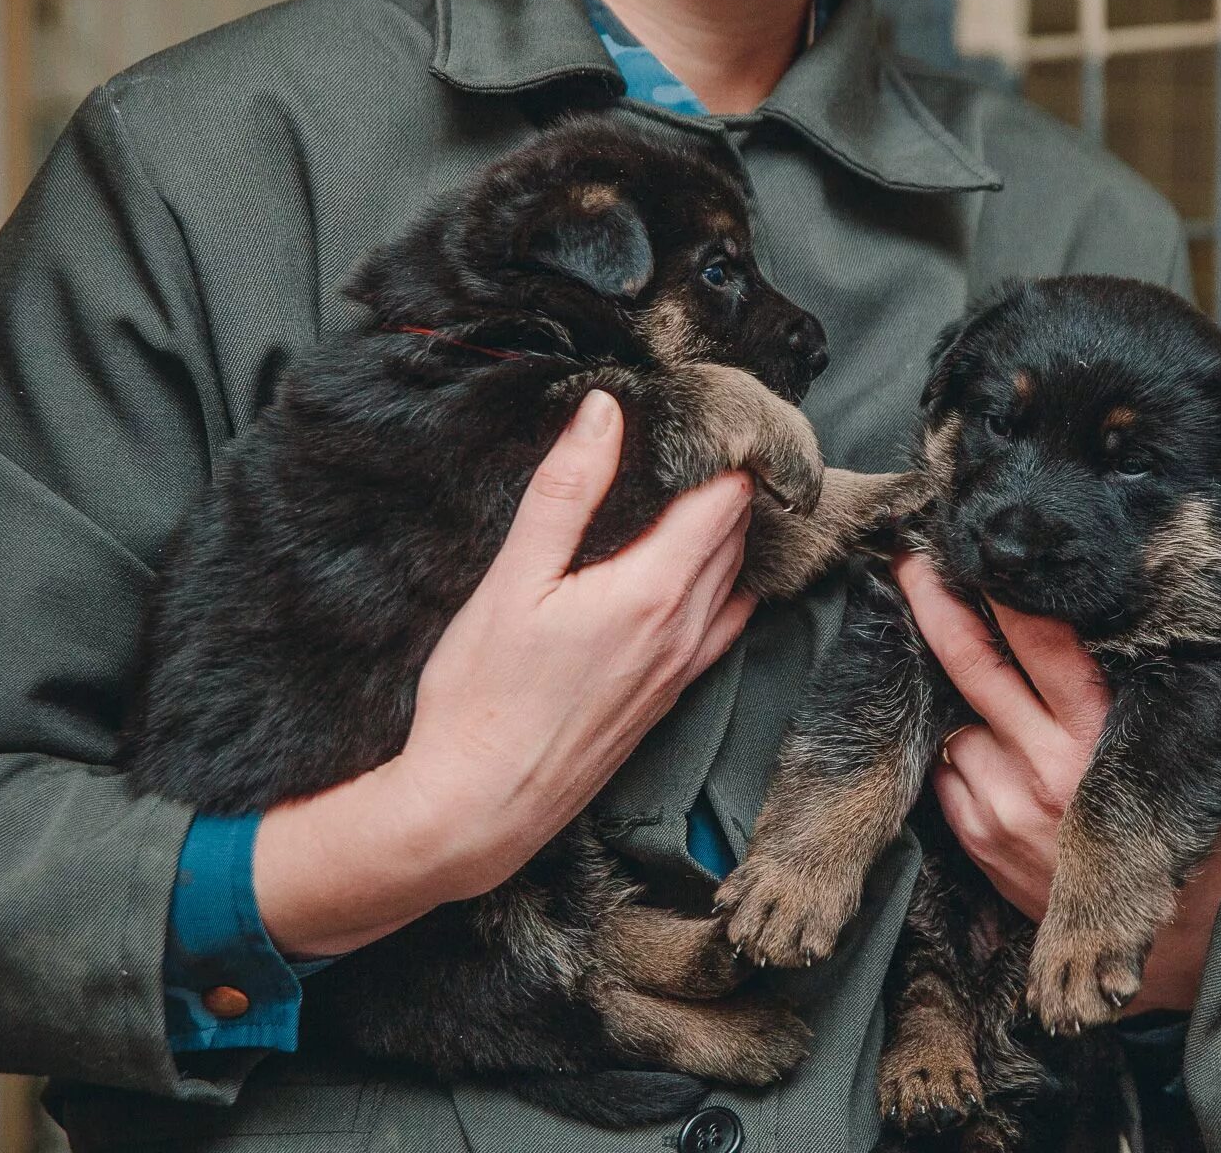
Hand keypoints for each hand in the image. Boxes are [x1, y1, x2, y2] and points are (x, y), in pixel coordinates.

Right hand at [254, 390, 757, 957]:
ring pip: (736, 578)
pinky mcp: (671, 696)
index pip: (727, 498)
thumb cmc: (482, 695)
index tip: (708, 412)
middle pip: (738, 534)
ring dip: (731, 532)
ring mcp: (685, 667)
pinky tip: (703, 569)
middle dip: (732, 482)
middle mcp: (688, 628)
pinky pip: (724, 624)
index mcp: (655, 590)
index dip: (727, 449)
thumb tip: (606, 412)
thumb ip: (565, 491)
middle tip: (707, 437)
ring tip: (706, 489)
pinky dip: (725, 583)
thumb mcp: (513, 580)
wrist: (481, 809)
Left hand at [895, 551, 1220, 1014]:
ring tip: (1010, 728)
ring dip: (968, 711)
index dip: (1004, 592)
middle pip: (975, 664)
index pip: (1045, 642)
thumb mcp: (1168, 746)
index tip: (973, 551)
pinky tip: (1000, 772)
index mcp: (1101, 730)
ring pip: (958, 722)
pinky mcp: (979, 837)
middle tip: (910, 561)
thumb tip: (1099, 611)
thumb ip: (1128, 689)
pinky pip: (948, 775)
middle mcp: (1050, 761)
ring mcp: (1005, 802)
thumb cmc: (1172, 821)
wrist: (1172, 936)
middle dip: (937, 606)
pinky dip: (964, 762)